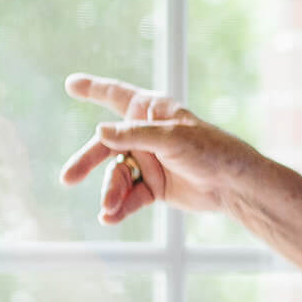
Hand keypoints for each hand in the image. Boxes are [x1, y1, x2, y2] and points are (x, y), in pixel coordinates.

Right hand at [60, 74, 257, 225]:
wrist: (233, 185)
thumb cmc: (210, 150)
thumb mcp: (171, 138)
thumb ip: (134, 135)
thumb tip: (99, 131)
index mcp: (151, 113)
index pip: (116, 96)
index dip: (93, 89)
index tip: (71, 84)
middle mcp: (146, 135)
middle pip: (106, 145)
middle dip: (87, 161)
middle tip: (68, 177)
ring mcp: (148, 162)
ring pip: (117, 175)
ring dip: (110, 191)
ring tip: (108, 206)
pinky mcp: (154, 187)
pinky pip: (130, 196)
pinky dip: (120, 206)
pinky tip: (110, 217)